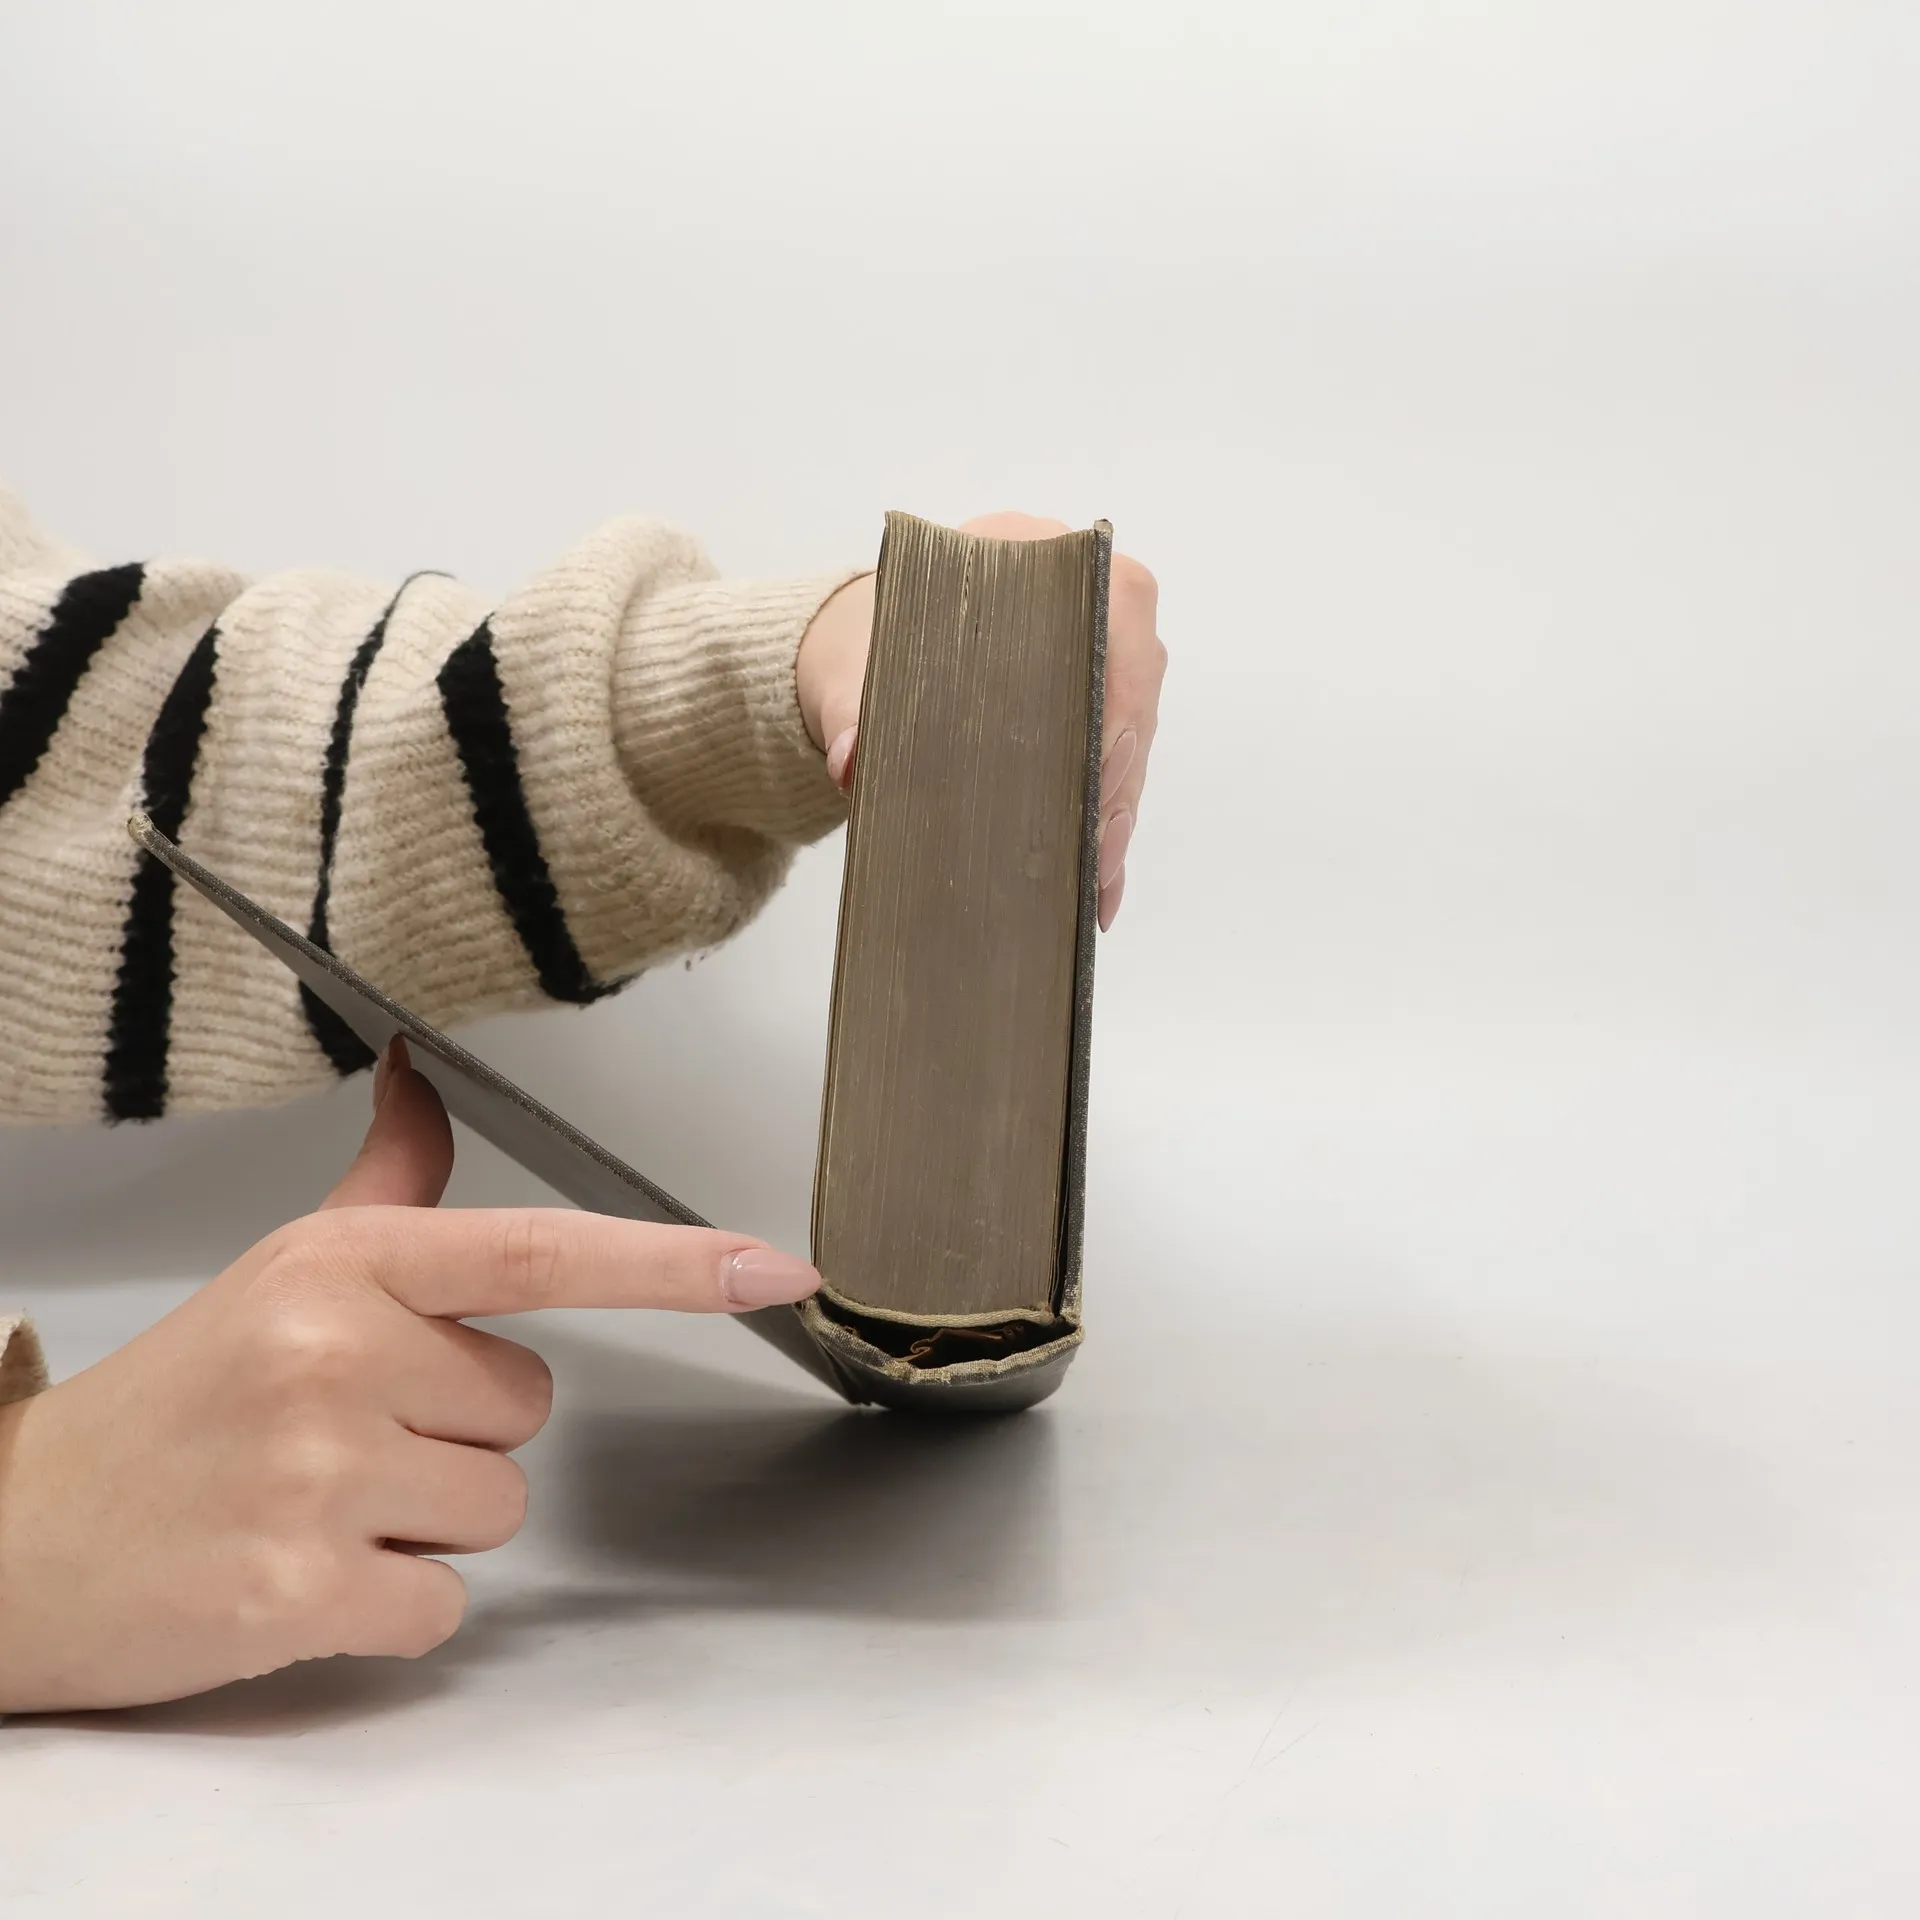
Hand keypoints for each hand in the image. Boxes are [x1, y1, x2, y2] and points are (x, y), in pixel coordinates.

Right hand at [0, 1043, 819, 1713]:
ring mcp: (320, 1474)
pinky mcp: (301, 1588)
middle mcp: (336, 1353)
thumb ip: (387, 1183)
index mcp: (346, 1266)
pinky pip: (445, 1602)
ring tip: (320, 1500)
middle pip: (527, 1406)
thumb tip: (425, 1072)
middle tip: (346, 1435)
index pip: (543, 1250)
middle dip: (457, 1430)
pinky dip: (392, 1603)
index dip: (672, 1261)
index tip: (774, 1268)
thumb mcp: (282, 1267)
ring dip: (428, 1520)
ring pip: (499, 1507)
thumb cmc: (177, 1397)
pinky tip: (306, 1570)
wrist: (19, 1537)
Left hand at [796, 512, 1166, 930]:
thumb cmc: (865, 648)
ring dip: (1117, 809)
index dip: (1117, 690)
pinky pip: (1116, 764)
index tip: (1102, 764)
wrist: (858, 657)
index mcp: (1028, 554)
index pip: (1107, 611)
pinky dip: (1104, 822)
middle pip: (1131, 685)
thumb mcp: (849, 673)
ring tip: (1096, 881)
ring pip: (1133, 734)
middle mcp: (1076, 597)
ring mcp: (1091, 653)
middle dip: (1118, 775)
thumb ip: (852, 708)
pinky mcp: (1089, 707)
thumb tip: (855, 759)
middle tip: (1096, 851)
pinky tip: (1095, 884)